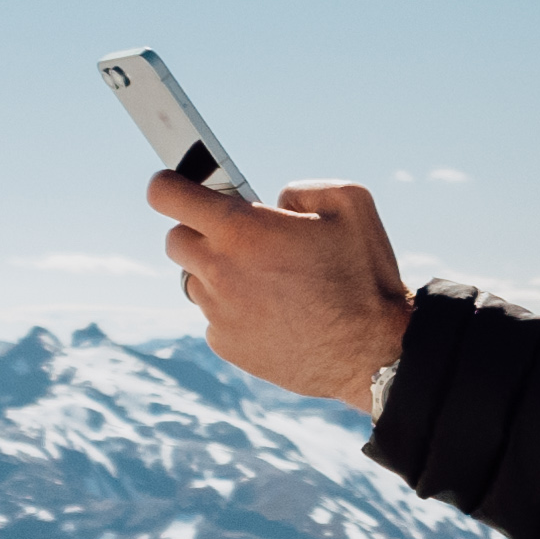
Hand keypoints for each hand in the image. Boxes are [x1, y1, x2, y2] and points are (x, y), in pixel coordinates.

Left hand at [154, 172, 412, 407]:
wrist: (373, 352)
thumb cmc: (365, 275)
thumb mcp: (351, 202)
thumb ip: (301, 187)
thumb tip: (276, 201)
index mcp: (241, 229)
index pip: (166, 195)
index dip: (168, 186)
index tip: (175, 187)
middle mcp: (219, 270)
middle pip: (175, 240)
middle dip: (200, 232)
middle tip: (241, 239)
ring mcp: (218, 312)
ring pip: (194, 281)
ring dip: (218, 274)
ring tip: (266, 282)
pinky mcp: (226, 345)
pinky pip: (214, 318)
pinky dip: (234, 311)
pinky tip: (274, 314)